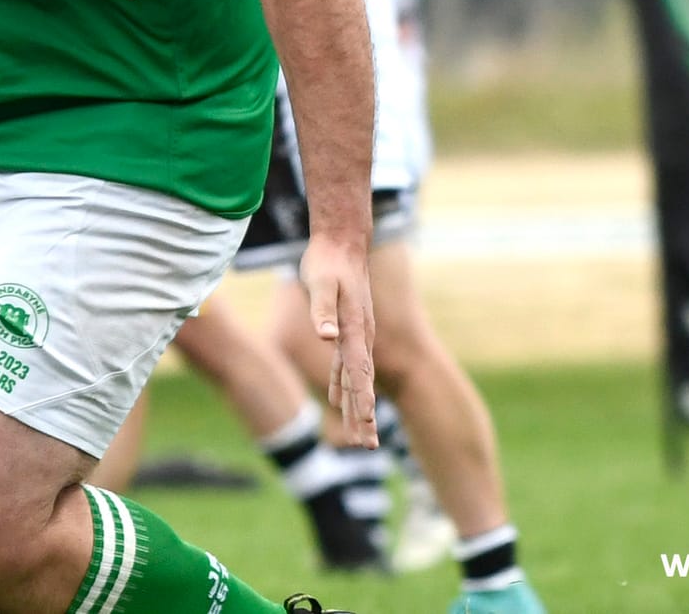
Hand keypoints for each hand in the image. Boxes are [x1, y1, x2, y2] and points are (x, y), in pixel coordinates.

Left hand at [299, 236, 377, 448]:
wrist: (341, 241)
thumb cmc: (327, 261)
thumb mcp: (319, 283)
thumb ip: (322, 310)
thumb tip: (327, 338)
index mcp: (355, 330)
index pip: (360, 374)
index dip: (364, 403)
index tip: (369, 429)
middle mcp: (360, 337)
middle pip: (363, 384)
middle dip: (365, 417)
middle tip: (368, 447)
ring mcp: (355, 335)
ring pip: (356, 379)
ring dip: (356, 408)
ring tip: (357, 437)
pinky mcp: (346, 330)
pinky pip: (345, 366)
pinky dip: (343, 386)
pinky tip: (339, 401)